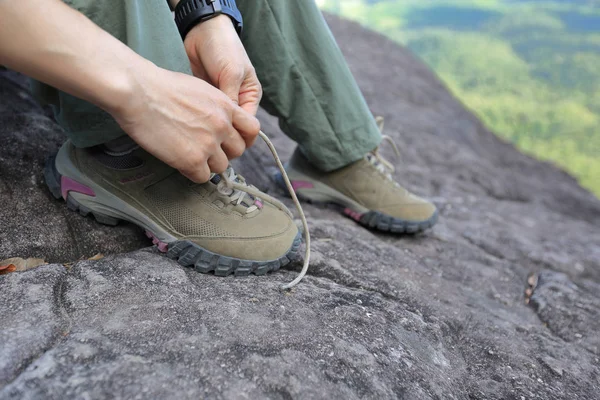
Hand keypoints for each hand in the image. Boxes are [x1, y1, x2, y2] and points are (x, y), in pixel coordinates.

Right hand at [111, 65, 259, 182]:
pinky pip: (203, 177)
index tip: (231, 141)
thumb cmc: (160, 86)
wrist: (137, 91)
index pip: (253, 129)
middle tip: (206, 149)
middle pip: (238, 151)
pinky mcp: (192, 159)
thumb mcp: (199, 88)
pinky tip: (181, 163)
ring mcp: (209, 143)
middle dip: (224, 152)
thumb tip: (215, 120)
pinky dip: (193, 173)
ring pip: (222, 167)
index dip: (243, 138)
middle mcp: (222, 125)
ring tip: (190, 155)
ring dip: (208, 164)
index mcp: (226, 106)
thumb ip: (214, 107)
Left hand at [184, 15, 261, 146]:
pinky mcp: (204, 100)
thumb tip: (228, 126)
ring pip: (217, 125)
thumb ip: (231, 99)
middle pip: (233, 130)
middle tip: (210, 145)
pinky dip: (199, 122)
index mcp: (249, 97)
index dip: (239, 139)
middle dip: (224, 138)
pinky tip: (191, 127)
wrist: (202, 31)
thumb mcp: (232, 73)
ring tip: (199, 138)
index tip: (225, 147)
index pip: (248, 127)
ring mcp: (219, 102)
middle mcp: (236, 102)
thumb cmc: (223, 48)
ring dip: (210, 131)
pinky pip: (204, 116)